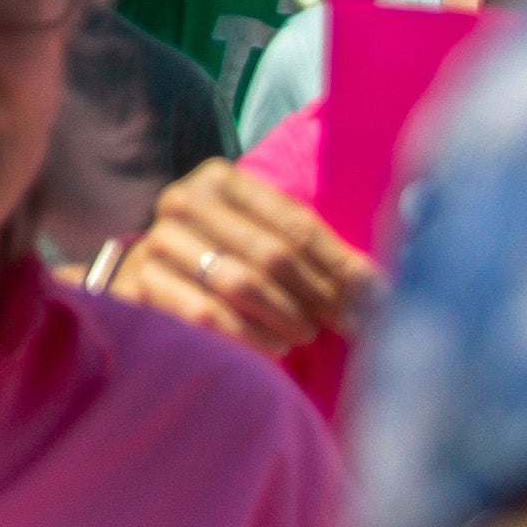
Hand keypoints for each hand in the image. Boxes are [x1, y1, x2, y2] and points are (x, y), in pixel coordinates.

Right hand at [109, 157, 371, 355]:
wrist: (160, 276)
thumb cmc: (233, 258)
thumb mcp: (276, 243)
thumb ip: (327, 262)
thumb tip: (383, 298)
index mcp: (220, 179)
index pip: (296, 225)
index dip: (339, 268)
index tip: (373, 303)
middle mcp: (183, 201)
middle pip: (271, 255)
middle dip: (317, 296)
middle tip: (343, 325)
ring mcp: (158, 241)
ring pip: (239, 284)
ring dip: (285, 316)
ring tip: (305, 333)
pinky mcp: (142, 284)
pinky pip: (206, 316)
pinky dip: (249, 337)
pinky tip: (273, 347)